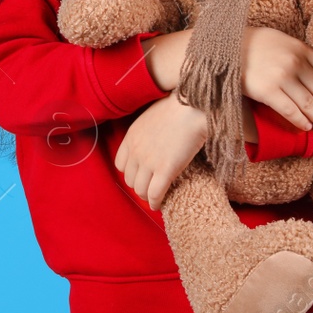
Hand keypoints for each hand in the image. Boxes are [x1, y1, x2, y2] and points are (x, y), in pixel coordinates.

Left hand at [114, 91, 208, 210]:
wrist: (192, 107)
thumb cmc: (177, 109)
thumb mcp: (151, 118)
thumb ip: (145, 133)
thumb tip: (152, 141)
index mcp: (131, 137)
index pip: (120, 164)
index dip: (130, 172)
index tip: (140, 175)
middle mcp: (136, 151)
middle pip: (129, 179)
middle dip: (139, 185)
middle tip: (150, 188)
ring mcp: (149, 162)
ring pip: (140, 190)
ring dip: (146, 196)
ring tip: (154, 198)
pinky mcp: (165, 170)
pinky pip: (155, 194)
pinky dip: (155, 202)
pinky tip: (158, 205)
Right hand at [238, 26, 312, 133]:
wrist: (223, 45)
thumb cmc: (253, 44)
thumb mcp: (282, 41)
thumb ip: (301, 54)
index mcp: (301, 49)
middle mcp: (295, 63)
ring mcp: (281, 77)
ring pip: (310, 103)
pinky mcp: (266, 91)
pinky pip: (289, 110)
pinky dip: (300, 120)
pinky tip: (307, 128)